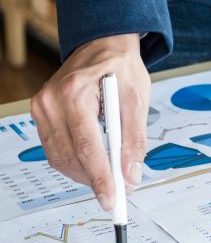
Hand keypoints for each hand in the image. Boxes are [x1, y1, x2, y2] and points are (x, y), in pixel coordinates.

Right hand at [30, 34, 149, 209]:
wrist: (103, 45)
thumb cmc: (122, 67)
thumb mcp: (138, 98)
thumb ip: (134, 138)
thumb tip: (131, 174)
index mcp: (75, 92)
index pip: (87, 146)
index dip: (101, 177)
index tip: (113, 198)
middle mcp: (51, 100)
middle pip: (70, 156)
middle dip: (95, 179)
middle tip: (120, 191)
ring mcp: (42, 106)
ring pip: (59, 157)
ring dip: (84, 173)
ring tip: (109, 178)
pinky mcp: (41, 113)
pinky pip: (54, 148)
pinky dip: (74, 161)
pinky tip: (93, 162)